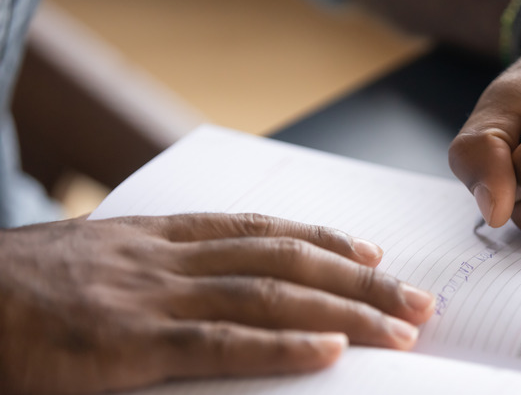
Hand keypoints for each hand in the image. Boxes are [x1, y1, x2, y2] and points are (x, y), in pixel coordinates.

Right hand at [0, 213, 433, 394]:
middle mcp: (169, 259)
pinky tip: (333, 353)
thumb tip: (212, 290)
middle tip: (418, 298)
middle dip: (359, 279)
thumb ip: (156, 271)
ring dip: (344, 312)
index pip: (261, 230)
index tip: (371, 251)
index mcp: (160, 237)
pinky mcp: (129, 344)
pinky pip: (221, 344)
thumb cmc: (22, 288)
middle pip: (286, 262)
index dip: (324, 240)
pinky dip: (283, 348)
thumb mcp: (96, 263)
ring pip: (270, 297)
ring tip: (401, 328)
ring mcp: (152, 299)